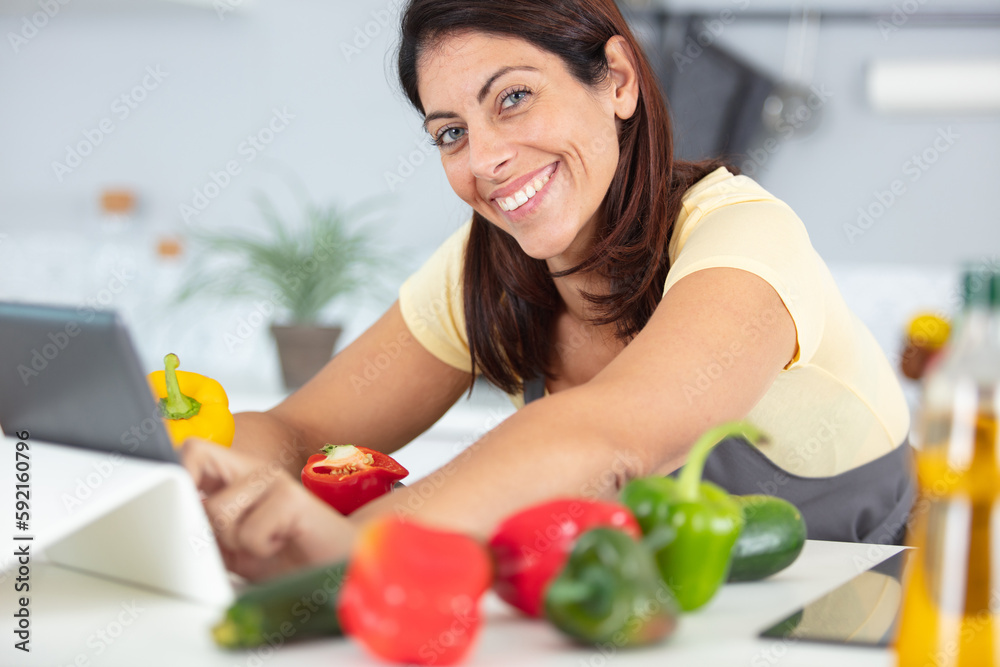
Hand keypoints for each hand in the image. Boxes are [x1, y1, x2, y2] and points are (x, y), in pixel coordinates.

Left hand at [180, 438, 355, 581]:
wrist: (338, 566)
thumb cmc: (288, 557)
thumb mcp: (234, 548)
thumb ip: (205, 531)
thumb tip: (172, 521)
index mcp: (237, 478)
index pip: (192, 452)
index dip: (175, 472)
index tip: (170, 504)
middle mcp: (255, 471)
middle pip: (195, 461)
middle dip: (199, 514)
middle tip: (226, 540)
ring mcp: (274, 480)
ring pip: (217, 511)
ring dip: (234, 543)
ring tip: (263, 544)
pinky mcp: (291, 498)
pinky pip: (248, 534)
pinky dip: (260, 551)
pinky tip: (282, 545)